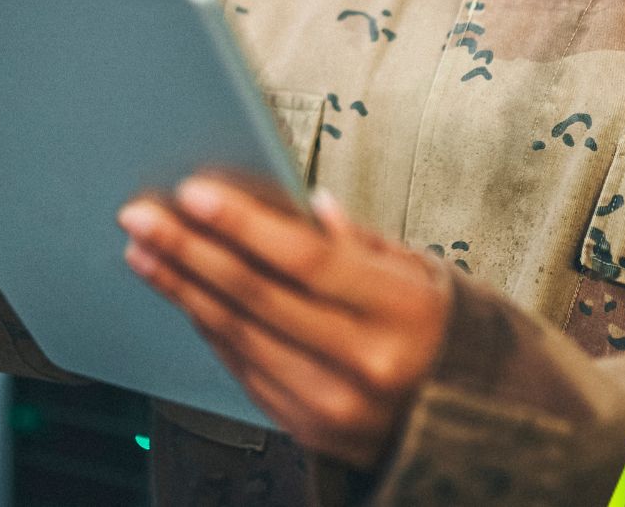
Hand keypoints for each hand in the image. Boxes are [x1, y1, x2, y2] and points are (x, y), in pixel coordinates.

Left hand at [119, 179, 452, 466]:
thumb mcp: (426, 273)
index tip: (195, 194)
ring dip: (184, 289)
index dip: (244, 224)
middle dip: (190, 250)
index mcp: (405, 312)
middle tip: (143, 216)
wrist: (482, 419)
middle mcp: (368, 364)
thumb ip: (361, 243)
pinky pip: (244, 370)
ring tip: (146, 251)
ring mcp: (335, 405)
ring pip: (240, 336)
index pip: (308, 259)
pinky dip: (209, 329)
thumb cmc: (452, 334)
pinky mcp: (310, 431)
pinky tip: (185, 297)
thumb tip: (304, 208)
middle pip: (259, 297)